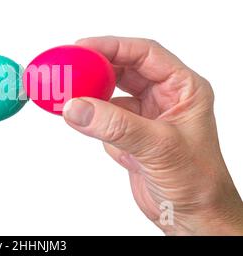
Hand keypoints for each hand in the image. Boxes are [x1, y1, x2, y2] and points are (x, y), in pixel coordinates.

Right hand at [63, 36, 242, 234]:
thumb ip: (116, 126)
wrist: (193, 218)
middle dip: (96, 67)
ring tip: (66, 90)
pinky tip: (76, 116)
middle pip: (124, 69)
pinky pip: (102, 117)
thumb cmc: (198, 183)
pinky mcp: (128, 135)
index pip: (145, 54)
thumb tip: (77, 107)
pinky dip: (87, 117)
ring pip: (110, 93)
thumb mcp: (159, 147)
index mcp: (183, 88)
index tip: (83, 48)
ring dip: (88, 92)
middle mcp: (163, 98)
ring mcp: (144, 116)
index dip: (113, 47)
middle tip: (68, 66)